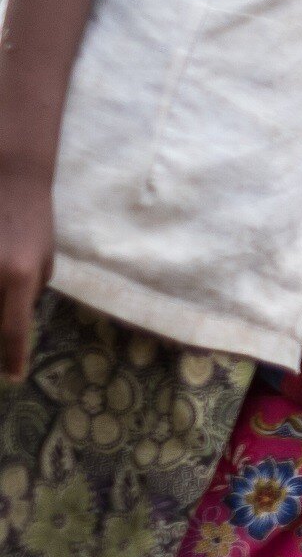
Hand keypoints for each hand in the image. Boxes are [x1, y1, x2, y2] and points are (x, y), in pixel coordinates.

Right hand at [0, 165, 51, 381]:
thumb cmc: (31, 221)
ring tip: (5, 324)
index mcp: (18, 276)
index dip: (13, 357)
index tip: (13, 377)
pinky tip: (0, 293)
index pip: (13, 328)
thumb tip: (15, 322)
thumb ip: (29, 293)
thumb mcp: (42, 261)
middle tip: (4, 358)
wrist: (9, 178)